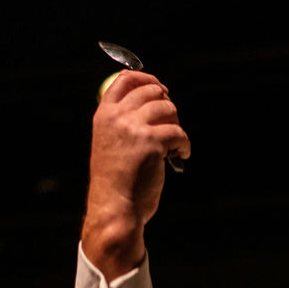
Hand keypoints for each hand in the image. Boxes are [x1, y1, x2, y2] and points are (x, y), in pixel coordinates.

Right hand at [81, 70, 190, 280]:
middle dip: (167, 104)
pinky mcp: (152, 141)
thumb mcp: (111, 145)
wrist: (115, 208)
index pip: (124, 80)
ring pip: (168, 108)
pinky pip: (179, 132)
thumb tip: (152, 104)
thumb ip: (123, 124)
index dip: (146, 79)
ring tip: (175, 144)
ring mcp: (134, 127)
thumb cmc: (116, 183)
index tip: (160, 88)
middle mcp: (117, 117)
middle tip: (172, 123)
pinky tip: (181, 156)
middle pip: (151, 91)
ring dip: (177, 124)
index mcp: (104, 116)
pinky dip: (184, 144)